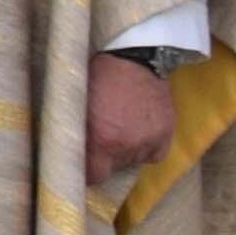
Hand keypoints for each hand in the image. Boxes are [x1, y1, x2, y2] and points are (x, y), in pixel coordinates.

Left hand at [84, 53, 175, 184]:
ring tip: (121, 127)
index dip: (86, 173)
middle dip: (105, 157)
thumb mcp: (78, 105)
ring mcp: (149, 140)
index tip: (82, 165)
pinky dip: (146, 148)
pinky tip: (138, 131)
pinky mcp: (166, 134)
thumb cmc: (100, 77)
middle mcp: (127, 145)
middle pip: (113, 169)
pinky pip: (153, 155)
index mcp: (101, 139)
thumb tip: (70, 158)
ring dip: (125, 151)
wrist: (135, 57)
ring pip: (132, 161)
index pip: (94, 177)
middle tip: (102, 136)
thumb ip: (76, 134)